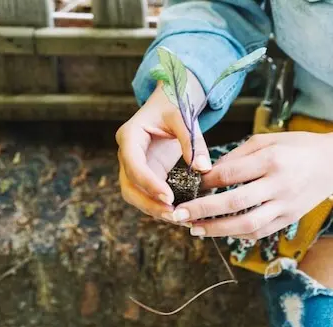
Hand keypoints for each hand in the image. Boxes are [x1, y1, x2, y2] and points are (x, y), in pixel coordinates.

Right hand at [116, 77, 209, 223]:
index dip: (149, 183)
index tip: (168, 197)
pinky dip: (163, 206)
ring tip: (179, 218)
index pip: (133, 164)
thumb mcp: (184, 118)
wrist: (170, 102)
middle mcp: (127, 153)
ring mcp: (136, 166)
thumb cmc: (174, 105)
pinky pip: (150, 195)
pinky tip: (181, 214)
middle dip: (149, 204)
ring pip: (136, 195)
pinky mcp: (148, 174)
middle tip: (174, 214)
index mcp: (130, 135)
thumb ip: (193, 142)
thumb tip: (204, 168)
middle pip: (129, 186)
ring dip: (155, 210)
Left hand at [172, 132, 332, 238]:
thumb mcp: (268, 139)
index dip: (205, 181)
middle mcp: (279, 184)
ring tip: (196, 229)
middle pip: (234, 202)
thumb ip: (238, 156)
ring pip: (247, 224)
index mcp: (272, 159)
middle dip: (203, 210)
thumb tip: (209, 173)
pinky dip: (238, 234)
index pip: (230, 173)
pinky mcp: (290, 218)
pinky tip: (222, 231)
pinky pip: (261, 232)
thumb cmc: (299, 146)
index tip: (188, 185)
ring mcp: (286, 204)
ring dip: (218, 229)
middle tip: (179, 215)